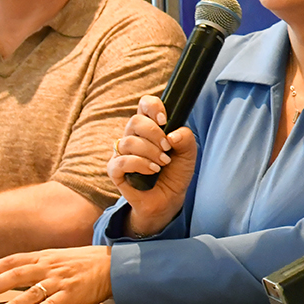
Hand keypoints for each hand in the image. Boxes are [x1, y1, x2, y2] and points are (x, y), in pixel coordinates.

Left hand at [0, 246, 113, 303]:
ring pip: (30, 291)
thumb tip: (13, 276)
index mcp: (43, 256)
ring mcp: (60, 280)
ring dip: (12, 303)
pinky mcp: (71, 294)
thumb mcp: (59, 256)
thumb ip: (38, 264)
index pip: (10, 261)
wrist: (113, 264)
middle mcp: (48, 267)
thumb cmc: (85, 262)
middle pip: (15, 274)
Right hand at [110, 94, 195, 236]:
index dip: (153, 106)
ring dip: (150, 152)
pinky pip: (120, 162)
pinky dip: (139, 164)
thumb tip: (172, 135)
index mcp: (150, 127)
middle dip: (155, 134)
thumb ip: (186, 139)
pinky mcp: (115, 170)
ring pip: (129, 142)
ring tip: (163, 163)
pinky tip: (152, 170)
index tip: (165, 120)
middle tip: (168, 148)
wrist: (169, 198)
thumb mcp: (188, 154)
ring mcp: (122, 153)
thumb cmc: (176, 171)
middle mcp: (133, 136)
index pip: (144, 104)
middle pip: (135, 121)